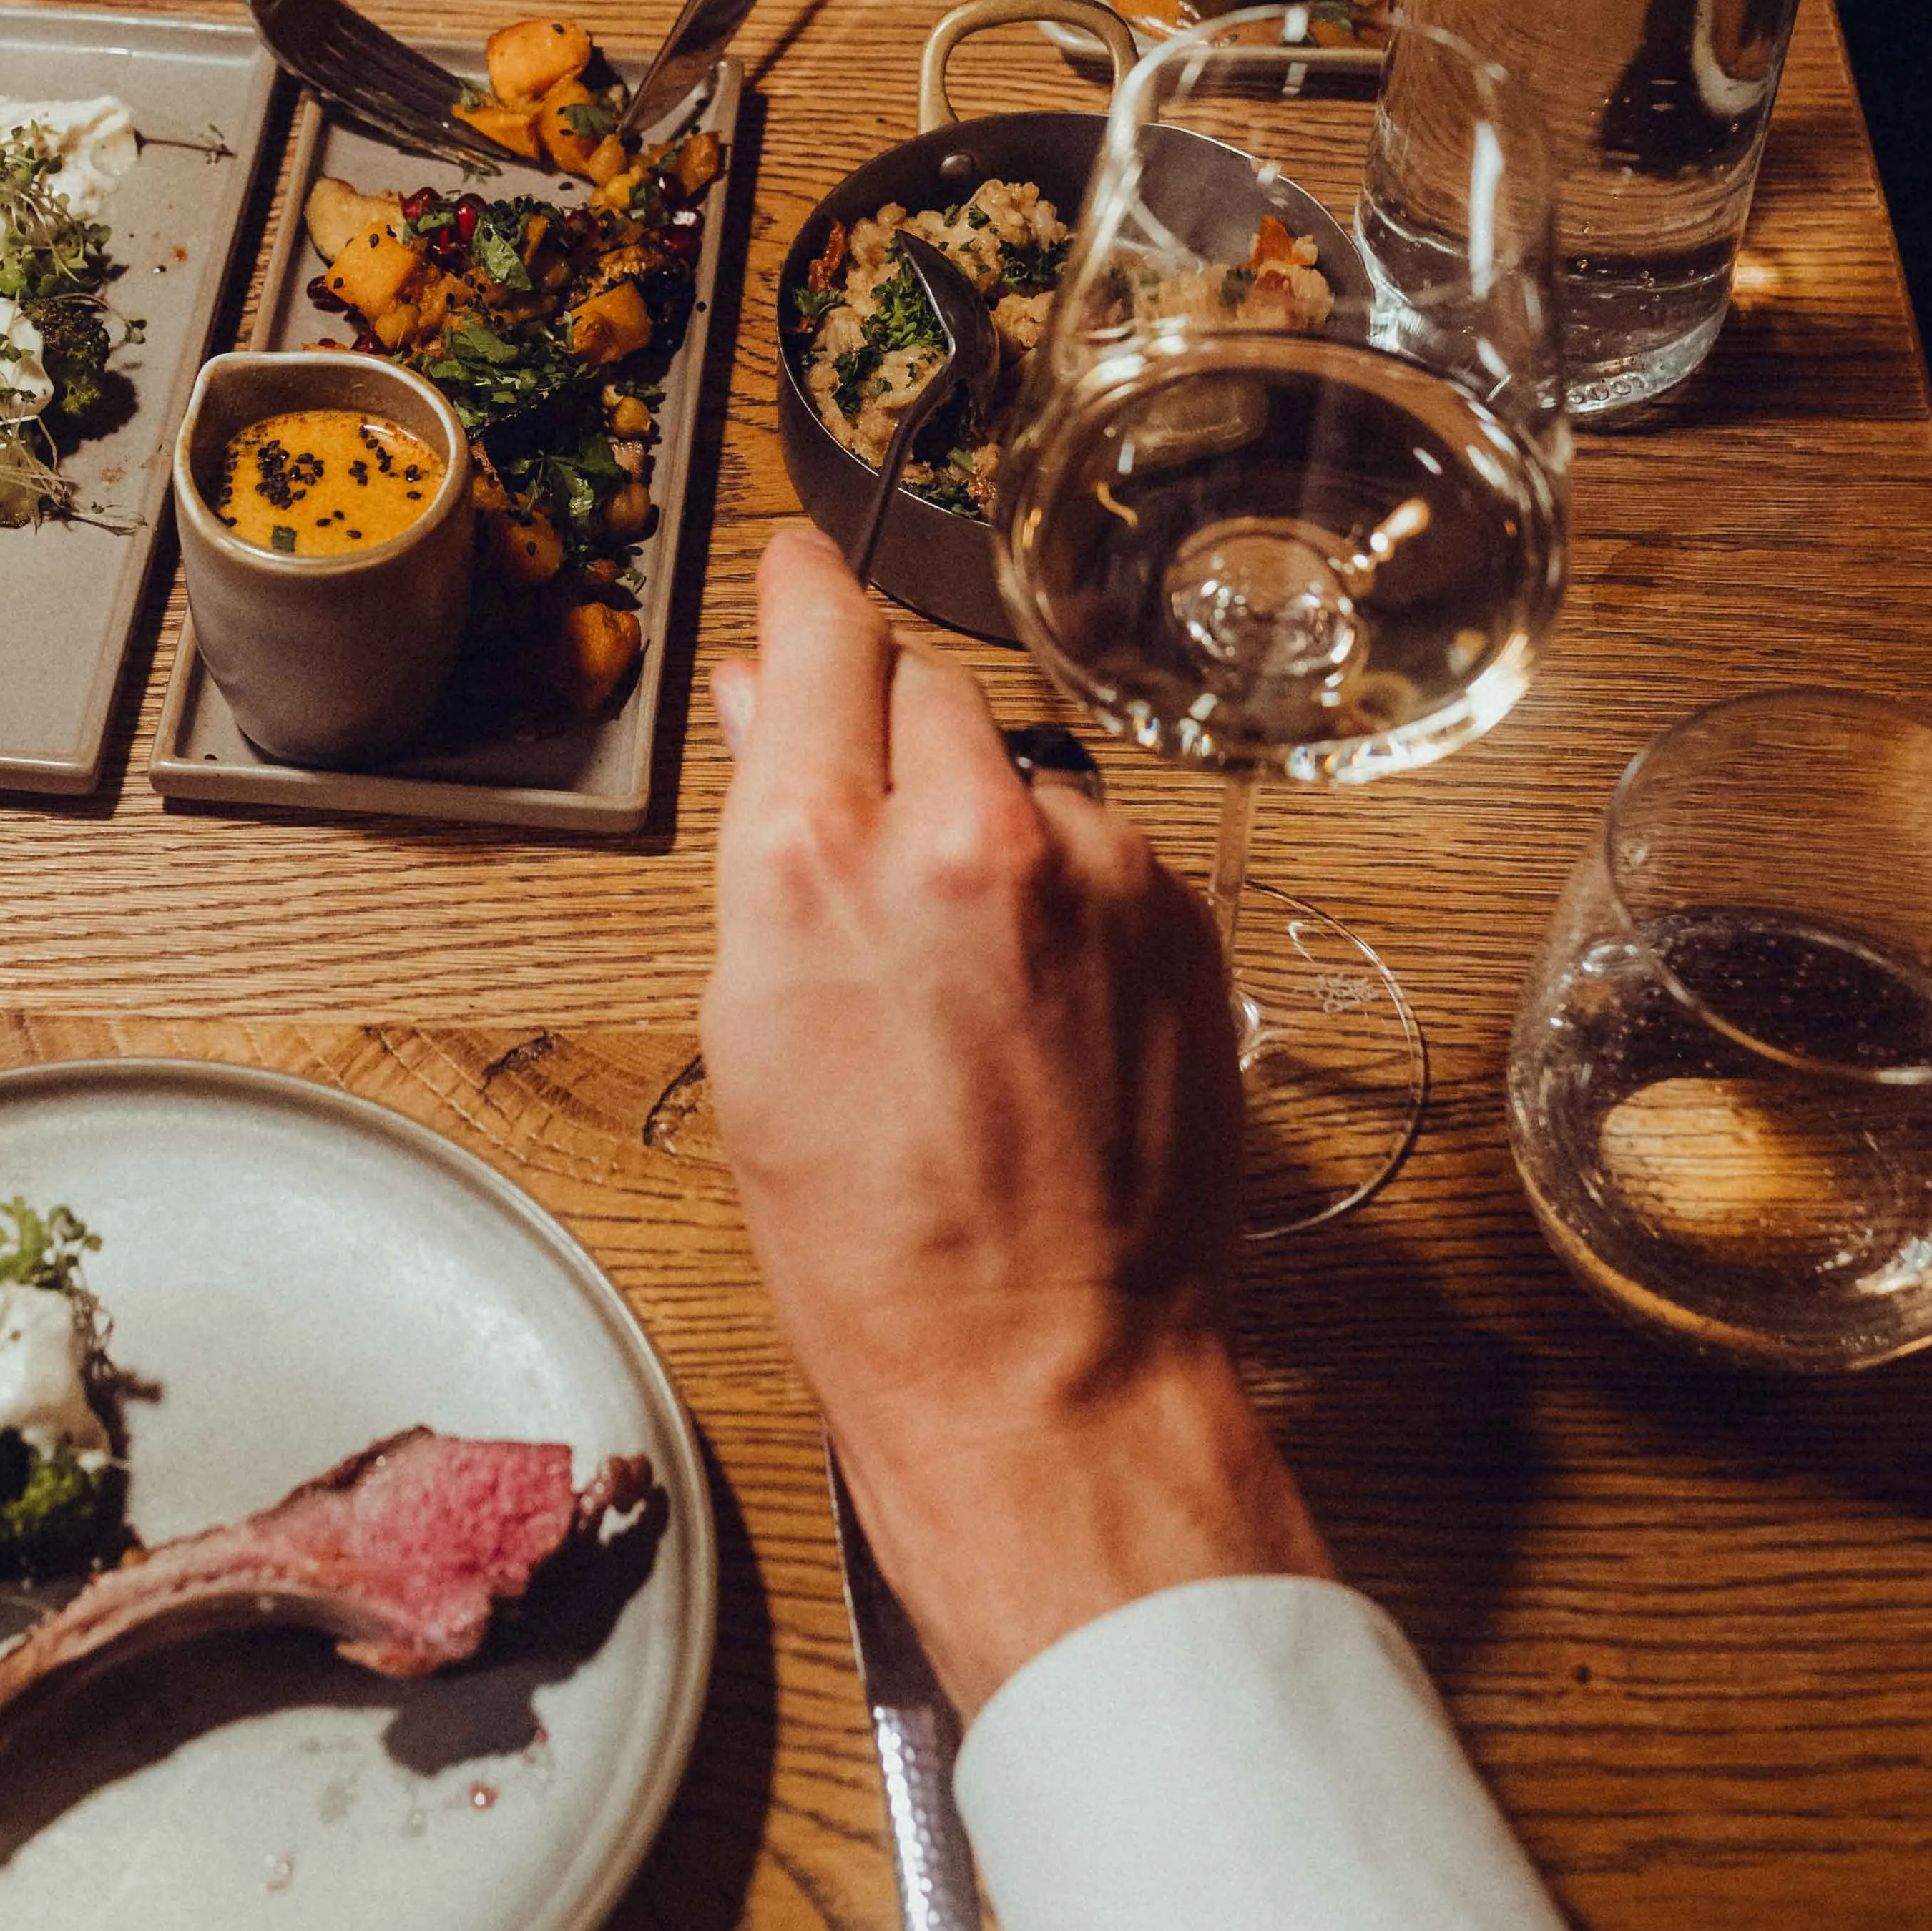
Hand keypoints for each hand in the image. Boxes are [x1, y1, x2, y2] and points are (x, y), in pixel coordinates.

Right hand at [697, 528, 1324, 1711]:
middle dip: (894, 740)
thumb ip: (772, 846)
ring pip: (1023, 772)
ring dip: (990, 827)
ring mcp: (1091, 872)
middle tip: (876, 845)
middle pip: (924, 687)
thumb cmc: (873, 1242)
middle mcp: (964, 835)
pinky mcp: (1177, 918)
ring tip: (967, 973)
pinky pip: (1104, 849)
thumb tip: (774, 720)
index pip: (821, 638)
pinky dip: (1068, 893)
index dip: (806, 596)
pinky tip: (1041, 1004)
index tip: (802, 568)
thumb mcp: (754, 1030)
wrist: (1041, 1362)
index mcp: (819, 860)